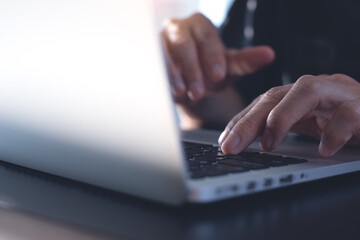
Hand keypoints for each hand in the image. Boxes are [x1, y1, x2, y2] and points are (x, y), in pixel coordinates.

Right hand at [161, 13, 274, 100]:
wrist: (188, 85)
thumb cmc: (209, 72)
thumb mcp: (228, 68)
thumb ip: (246, 61)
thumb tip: (270, 54)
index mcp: (200, 25)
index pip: (207, 36)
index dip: (212, 55)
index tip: (218, 75)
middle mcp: (179, 28)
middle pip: (184, 44)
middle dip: (192, 69)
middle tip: (199, 91)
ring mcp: (160, 40)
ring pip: (164, 53)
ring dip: (173, 74)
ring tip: (182, 92)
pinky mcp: (149, 56)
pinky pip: (152, 64)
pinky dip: (159, 77)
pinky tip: (166, 90)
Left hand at [219, 74, 359, 156]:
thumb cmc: (350, 123)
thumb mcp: (311, 125)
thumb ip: (286, 129)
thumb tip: (251, 143)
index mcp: (302, 95)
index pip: (264, 101)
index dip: (241, 119)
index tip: (224, 141)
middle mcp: (318, 89)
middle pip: (276, 95)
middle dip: (249, 120)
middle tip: (230, 145)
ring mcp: (341, 93)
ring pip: (307, 92)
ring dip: (282, 118)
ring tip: (267, 144)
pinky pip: (347, 113)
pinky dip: (333, 131)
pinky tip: (322, 148)